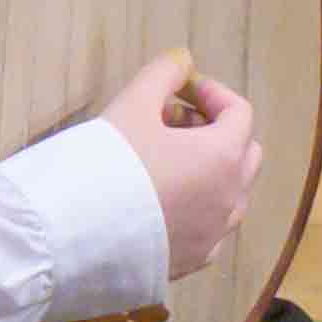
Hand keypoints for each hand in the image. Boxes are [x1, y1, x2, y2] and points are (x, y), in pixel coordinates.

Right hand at [99, 50, 266, 280]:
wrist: (76, 235)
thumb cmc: (110, 164)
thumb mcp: (133, 105)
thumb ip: (163, 74)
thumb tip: (183, 59)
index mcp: (224, 156)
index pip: (240, 112)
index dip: (211, 93)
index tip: (179, 88)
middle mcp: (230, 198)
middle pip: (244, 153)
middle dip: (215, 131)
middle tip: (170, 123)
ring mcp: (214, 234)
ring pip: (231, 193)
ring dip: (209, 171)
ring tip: (164, 162)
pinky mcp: (193, 261)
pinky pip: (210, 228)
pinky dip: (198, 208)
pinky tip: (162, 202)